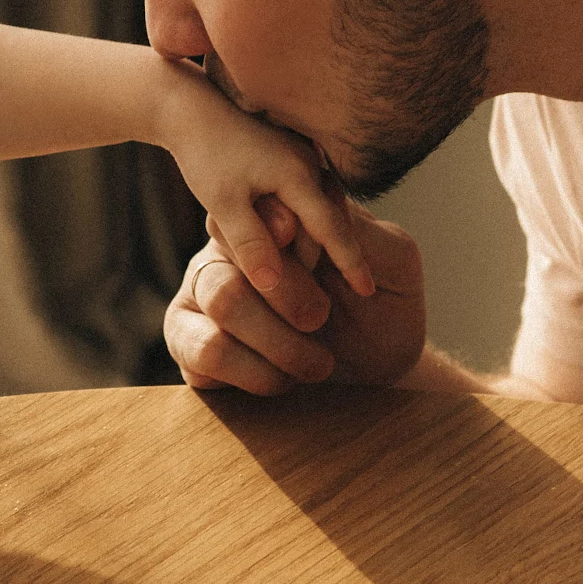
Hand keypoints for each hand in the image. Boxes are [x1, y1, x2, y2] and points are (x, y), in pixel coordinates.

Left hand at [153, 67, 374, 308]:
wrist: (189, 108)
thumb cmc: (204, 153)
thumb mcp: (222, 203)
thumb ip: (249, 243)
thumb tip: (273, 285)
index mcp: (298, 174)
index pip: (332, 229)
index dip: (351, 263)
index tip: (368, 290)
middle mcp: (310, 163)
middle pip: (325, 224)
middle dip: (318, 259)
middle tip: (303, 297)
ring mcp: (304, 156)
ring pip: (318, 211)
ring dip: (310, 241)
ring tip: (297, 273)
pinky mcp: (292, 155)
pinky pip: (308, 197)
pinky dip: (304, 222)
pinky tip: (288, 239)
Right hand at [166, 210, 426, 393]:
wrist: (378, 370)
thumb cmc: (383, 306)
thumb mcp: (393, 260)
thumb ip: (357, 232)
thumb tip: (309, 219)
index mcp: (275, 216)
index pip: (258, 204)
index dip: (282, 228)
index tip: (318, 259)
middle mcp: (230, 249)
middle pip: (238, 251)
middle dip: (289, 294)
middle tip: (322, 318)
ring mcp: (203, 294)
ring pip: (223, 300)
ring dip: (279, 341)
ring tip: (316, 362)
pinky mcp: (189, 342)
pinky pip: (204, 352)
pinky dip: (255, 373)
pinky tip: (283, 379)